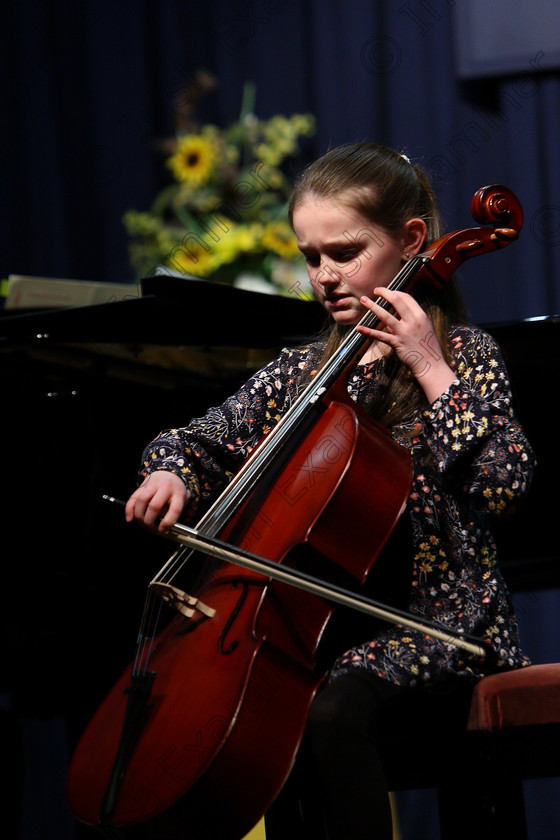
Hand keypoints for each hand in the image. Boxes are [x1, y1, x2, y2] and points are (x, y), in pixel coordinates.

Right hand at [125, 471, 190, 532]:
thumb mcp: (182, 501)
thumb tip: (164, 529)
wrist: (170, 474)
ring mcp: (153, 485)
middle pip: (154, 505)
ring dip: (139, 515)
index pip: (174, 509)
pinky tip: (130, 518)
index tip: (162, 529)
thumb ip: (174, 514)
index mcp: (178, 494)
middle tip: (150, 527)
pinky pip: (133, 497)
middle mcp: (165, 488)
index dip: (167, 522)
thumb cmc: (176, 491)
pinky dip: (129, 509)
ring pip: (142, 500)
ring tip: (142, 523)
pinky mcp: (143, 485)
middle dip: (149, 520)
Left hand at [357, 287, 455, 401]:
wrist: (430, 364)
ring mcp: (404, 332)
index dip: (395, 292)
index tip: (387, 291)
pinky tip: (359, 328)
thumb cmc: (427, 346)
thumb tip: (392, 318)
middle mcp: (413, 321)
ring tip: (363, 300)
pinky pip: (380, 336)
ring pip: (385, 316)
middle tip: (375, 290)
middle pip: (396, 301)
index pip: (406, 298)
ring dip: (372, 306)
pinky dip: (368, 332)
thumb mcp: (423, 328)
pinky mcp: (397, 343)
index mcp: (421, 316)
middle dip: (384, 293)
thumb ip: (409, 321)